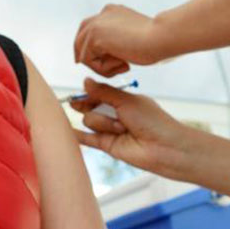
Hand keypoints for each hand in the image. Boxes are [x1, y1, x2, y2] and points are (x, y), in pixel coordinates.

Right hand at [70, 79, 192, 177]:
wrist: (163, 147)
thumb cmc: (152, 121)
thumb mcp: (127, 101)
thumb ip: (104, 92)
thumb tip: (85, 81)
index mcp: (123, 100)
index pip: (98, 93)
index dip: (88, 93)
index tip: (79, 92)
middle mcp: (115, 114)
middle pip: (90, 106)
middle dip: (90, 105)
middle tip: (81, 104)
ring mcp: (110, 130)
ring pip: (90, 121)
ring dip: (104, 122)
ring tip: (122, 128)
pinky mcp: (107, 145)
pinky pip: (87, 139)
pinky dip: (77, 135)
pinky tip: (66, 130)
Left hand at [74, 5, 171, 76]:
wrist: (162, 37)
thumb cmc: (156, 40)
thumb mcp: (133, 36)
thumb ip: (118, 39)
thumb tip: (106, 52)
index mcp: (111, 11)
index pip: (91, 29)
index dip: (91, 48)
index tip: (98, 61)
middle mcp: (101, 14)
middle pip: (80, 38)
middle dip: (87, 57)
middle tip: (100, 70)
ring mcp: (96, 25)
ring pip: (84, 53)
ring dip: (102, 66)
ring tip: (124, 66)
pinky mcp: (95, 37)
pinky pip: (87, 60)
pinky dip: (103, 69)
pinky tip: (124, 64)